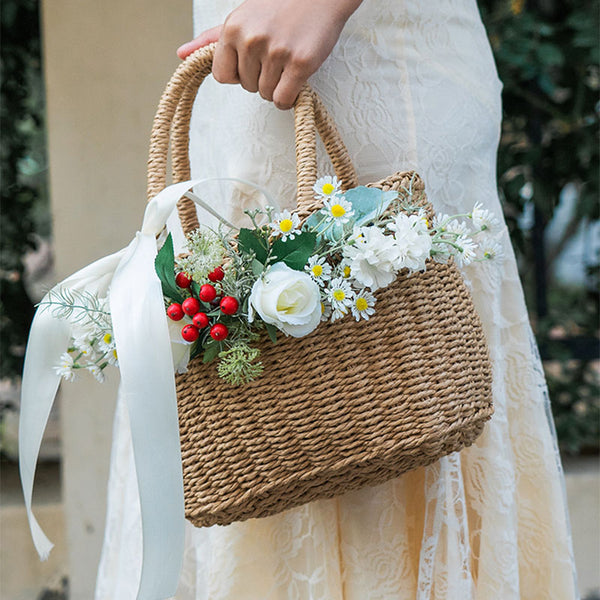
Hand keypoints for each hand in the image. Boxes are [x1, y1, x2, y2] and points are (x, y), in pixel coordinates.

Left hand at [177, 0, 362, 109]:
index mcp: (233, 28)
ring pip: (266, 94)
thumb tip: (181, 54)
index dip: (238, 74)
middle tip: (276, 56)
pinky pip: (283, 99)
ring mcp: (276, 52)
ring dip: (277, 87)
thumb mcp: (242, 18)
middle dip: (260, 78)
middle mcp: (251, 40)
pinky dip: (289, 98)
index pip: (222, 76)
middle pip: (246, 87)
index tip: (252, 63)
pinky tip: (295, 80)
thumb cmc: (280, 7)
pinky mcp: (299, 63)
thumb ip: (212, 39)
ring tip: (287, 62)